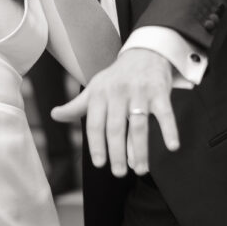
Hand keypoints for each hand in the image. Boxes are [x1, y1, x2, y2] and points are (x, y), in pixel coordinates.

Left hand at [51, 48, 179, 175]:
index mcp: (99, 95)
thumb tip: (54, 115)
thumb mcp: (94, 88)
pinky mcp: (159, 92)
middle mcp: (118, 94)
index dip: (97, 145)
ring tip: (140, 170)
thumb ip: (76, 106)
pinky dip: (169, 130)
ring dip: (140, 150)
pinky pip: (165, 114)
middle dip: (117, 153)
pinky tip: (172, 147)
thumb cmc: (117, 77)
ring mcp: (140, 93)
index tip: (100, 164)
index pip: (96, 124)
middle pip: (116, 128)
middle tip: (118, 173)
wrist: (145, 52)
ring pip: (139, 126)